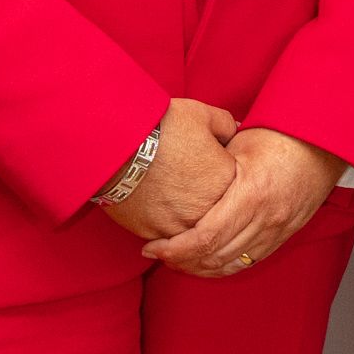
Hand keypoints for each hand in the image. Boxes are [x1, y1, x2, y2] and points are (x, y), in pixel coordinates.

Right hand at [99, 96, 239, 242]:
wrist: (119, 145)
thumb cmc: (163, 127)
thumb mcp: (203, 115)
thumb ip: (226, 126)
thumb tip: (233, 133)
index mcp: (227, 181)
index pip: (235, 185)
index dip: (220, 171)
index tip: (207, 162)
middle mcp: (209, 210)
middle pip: (214, 209)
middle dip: (205, 196)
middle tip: (188, 180)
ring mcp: (182, 226)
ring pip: (191, 229)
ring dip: (185, 216)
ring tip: (171, 197)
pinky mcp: (156, 235)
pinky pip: (167, 238)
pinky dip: (163, 225)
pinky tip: (156, 208)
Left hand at [144, 125, 341, 278]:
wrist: (324, 143)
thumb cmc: (280, 135)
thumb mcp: (239, 143)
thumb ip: (210, 166)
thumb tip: (174, 177)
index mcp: (251, 194)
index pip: (205, 239)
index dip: (174, 249)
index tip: (152, 247)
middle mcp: (265, 218)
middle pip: (214, 257)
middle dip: (180, 261)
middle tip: (157, 254)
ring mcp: (277, 230)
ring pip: (230, 265)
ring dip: (199, 267)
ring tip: (176, 259)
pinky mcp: (284, 235)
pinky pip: (249, 261)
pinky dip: (223, 266)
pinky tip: (205, 261)